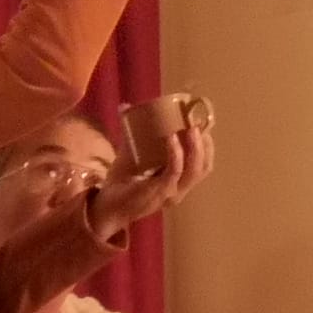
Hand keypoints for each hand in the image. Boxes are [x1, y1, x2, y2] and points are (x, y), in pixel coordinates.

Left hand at [87, 125, 214, 240]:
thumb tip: (126, 106)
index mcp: (177, 181)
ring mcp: (171, 192)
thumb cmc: (120, 183)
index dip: (206, 145)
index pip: (202, 165)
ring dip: (196, 147)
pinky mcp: (160, 192)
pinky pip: (174, 171)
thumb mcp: (131, 155)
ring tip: (191, 128)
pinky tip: (171, 138)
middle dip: (205, 144)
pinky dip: (175, 153)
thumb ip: (132, 135)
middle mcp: (179, 189)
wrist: (106, 206)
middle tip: (198, 123)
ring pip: (195, 170)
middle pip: (204, 167)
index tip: (200, 124)